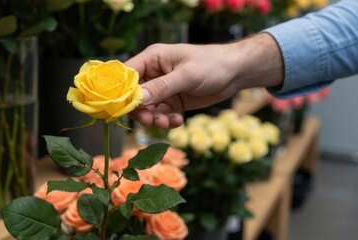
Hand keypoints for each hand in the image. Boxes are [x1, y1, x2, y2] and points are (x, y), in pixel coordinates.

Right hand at [126, 33, 283, 128]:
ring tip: (167, 123)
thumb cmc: (212, 65)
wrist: (235, 73)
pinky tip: (177, 121)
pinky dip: (166, 120)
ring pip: (148, 108)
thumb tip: (139, 99)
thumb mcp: (187, 75)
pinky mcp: (172, 100)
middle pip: (135, 95)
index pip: (128, 74)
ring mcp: (163, 88)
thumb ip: (162, 87)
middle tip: (151, 121)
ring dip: (155, 119)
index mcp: (153, 59)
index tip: (125, 108)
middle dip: (141, 111)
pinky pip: (161, 114)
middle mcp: (154, 73)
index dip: (122, 91)